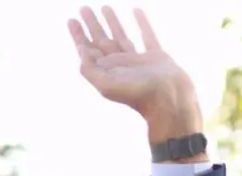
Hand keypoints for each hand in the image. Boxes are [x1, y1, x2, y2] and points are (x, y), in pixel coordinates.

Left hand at [67, 6, 202, 141]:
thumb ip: (90, 70)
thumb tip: (81, 49)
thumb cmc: (139, 95)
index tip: (71, 20)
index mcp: (107, 71)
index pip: (89, 50)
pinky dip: (142, 23)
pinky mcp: (156, 56)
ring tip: (105, 7)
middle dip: (92, 25)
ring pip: (122, 36)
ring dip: (112, 22)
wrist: (170, 100)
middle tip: (83, 8)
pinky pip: (147, 35)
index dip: (79, 36)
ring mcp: (138, 60)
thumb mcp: (107, 85)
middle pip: (102, 41)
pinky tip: (136, 11)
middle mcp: (121, 65)